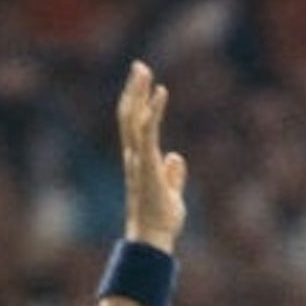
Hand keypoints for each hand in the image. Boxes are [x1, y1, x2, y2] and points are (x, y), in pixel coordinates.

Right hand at [116, 61, 185, 250]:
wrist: (154, 239)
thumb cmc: (161, 221)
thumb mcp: (171, 193)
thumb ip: (173, 174)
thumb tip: (176, 157)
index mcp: (140, 162)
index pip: (135, 126)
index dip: (139, 103)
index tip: (145, 83)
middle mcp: (135, 157)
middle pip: (129, 116)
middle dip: (134, 90)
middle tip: (139, 66)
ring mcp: (139, 160)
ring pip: (133, 118)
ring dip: (138, 92)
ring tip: (143, 69)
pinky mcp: (147, 164)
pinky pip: (149, 131)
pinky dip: (154, 109)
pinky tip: (161, 91)